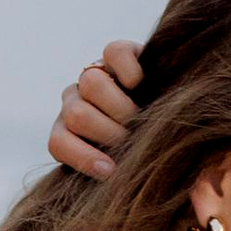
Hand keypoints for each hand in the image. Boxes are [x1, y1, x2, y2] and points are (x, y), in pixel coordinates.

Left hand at [46, 41, 142, 179]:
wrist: (172, 110)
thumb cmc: (145, 146)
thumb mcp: (125, 164)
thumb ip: (114, 173)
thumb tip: (114, 178)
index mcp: (70, 130)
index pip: (58, 142)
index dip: (83, 157)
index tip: (110, 170)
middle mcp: (77, 100)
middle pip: (76, 114)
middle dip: (108, 132)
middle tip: (131, 139)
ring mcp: (95, 73)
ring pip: (91, 84)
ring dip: (119, 106)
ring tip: (140, 117)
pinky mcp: (117, 52)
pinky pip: (113, 54)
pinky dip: (128, 71)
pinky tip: (141, 85)